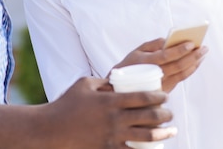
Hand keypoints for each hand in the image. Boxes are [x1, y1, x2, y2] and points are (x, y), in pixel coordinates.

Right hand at [43, 77, 175, 148]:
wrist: (52, 129)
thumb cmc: (67, 103)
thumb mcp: (84, 84)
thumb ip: (104, 81)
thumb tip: (119, 79)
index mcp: (110, 100)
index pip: (142, 98)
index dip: (158, 97)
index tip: (165, 97)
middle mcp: (114, 119)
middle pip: (149, 117)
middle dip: (164, 115)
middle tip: (169, 113)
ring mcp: (112, 136)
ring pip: (146, 137)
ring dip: (162, 133)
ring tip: (170, 131)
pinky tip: (153, 148)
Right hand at [111, 38, 207, 92]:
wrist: (121, 89)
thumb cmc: (130, 66)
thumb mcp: (136, 51)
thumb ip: (152, 44)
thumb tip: (167, 40)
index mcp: (145, 62)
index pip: (166, 56)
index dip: (179, 50)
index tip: (191, 43)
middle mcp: (154, 74)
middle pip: (178, 66)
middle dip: (193, 56)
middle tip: (204, 48)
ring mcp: (161, 84)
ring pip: (182, 74)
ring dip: (194, 63)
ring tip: (203, 53)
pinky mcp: (165, 90)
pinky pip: (181, 79)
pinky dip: (190, 70)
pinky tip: (196, 63)